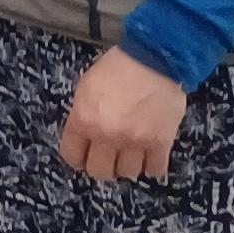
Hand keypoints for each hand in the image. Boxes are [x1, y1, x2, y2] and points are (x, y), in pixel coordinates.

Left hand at [57, 48, 186, 184]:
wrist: (154, 59)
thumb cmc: (117, 68)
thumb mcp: (86, 89)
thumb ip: (83, 115)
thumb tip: (85, 136)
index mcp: (83, 120)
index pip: (72, 156)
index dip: (78, 159)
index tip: (84, 158)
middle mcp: (107, 135)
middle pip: (99, 171)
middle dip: (102, 167)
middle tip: (108, 159)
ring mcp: (135, 141)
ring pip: (128, 173)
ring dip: (128, 167)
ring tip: (131, 156)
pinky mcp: (161, 142)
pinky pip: (155, 169)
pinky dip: (153, 167)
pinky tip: (151, 158)